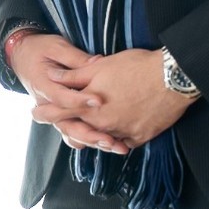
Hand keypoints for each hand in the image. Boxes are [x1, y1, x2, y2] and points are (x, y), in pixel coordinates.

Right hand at [9, 33, 129, 153]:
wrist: (23, 55)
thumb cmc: (40, 49)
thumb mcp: (56, 47)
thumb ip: (76, 58)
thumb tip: (98, 62)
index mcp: (42, 86)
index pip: (62, 98)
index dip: (80, 101)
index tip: (100, 101)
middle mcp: (47, 104)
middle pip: (66, 125)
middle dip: (90, 135)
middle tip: (111, 140)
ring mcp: (54, 112)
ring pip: (71, 134)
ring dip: (92, 142)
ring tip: (115, 145)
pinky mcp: (62, 115)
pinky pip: (74, 134)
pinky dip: (89, 140)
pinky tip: (109, 142)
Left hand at [32, 48, 194, 149]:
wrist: (172, 77)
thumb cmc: (135, 67)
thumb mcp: (98, 67)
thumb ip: (72, 76)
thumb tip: (51, 76)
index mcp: (89, 107)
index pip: (59, 113)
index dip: (45, 113)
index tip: (35, 113)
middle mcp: (104, 124)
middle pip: (80, 129)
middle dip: (71, 124)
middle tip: (64, 118)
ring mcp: (123, 132)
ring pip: (102, 138)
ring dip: (95, 132)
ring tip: (92, 123)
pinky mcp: (142, 136)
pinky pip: (124, 141)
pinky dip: (117, 137)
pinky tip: (115, 130)